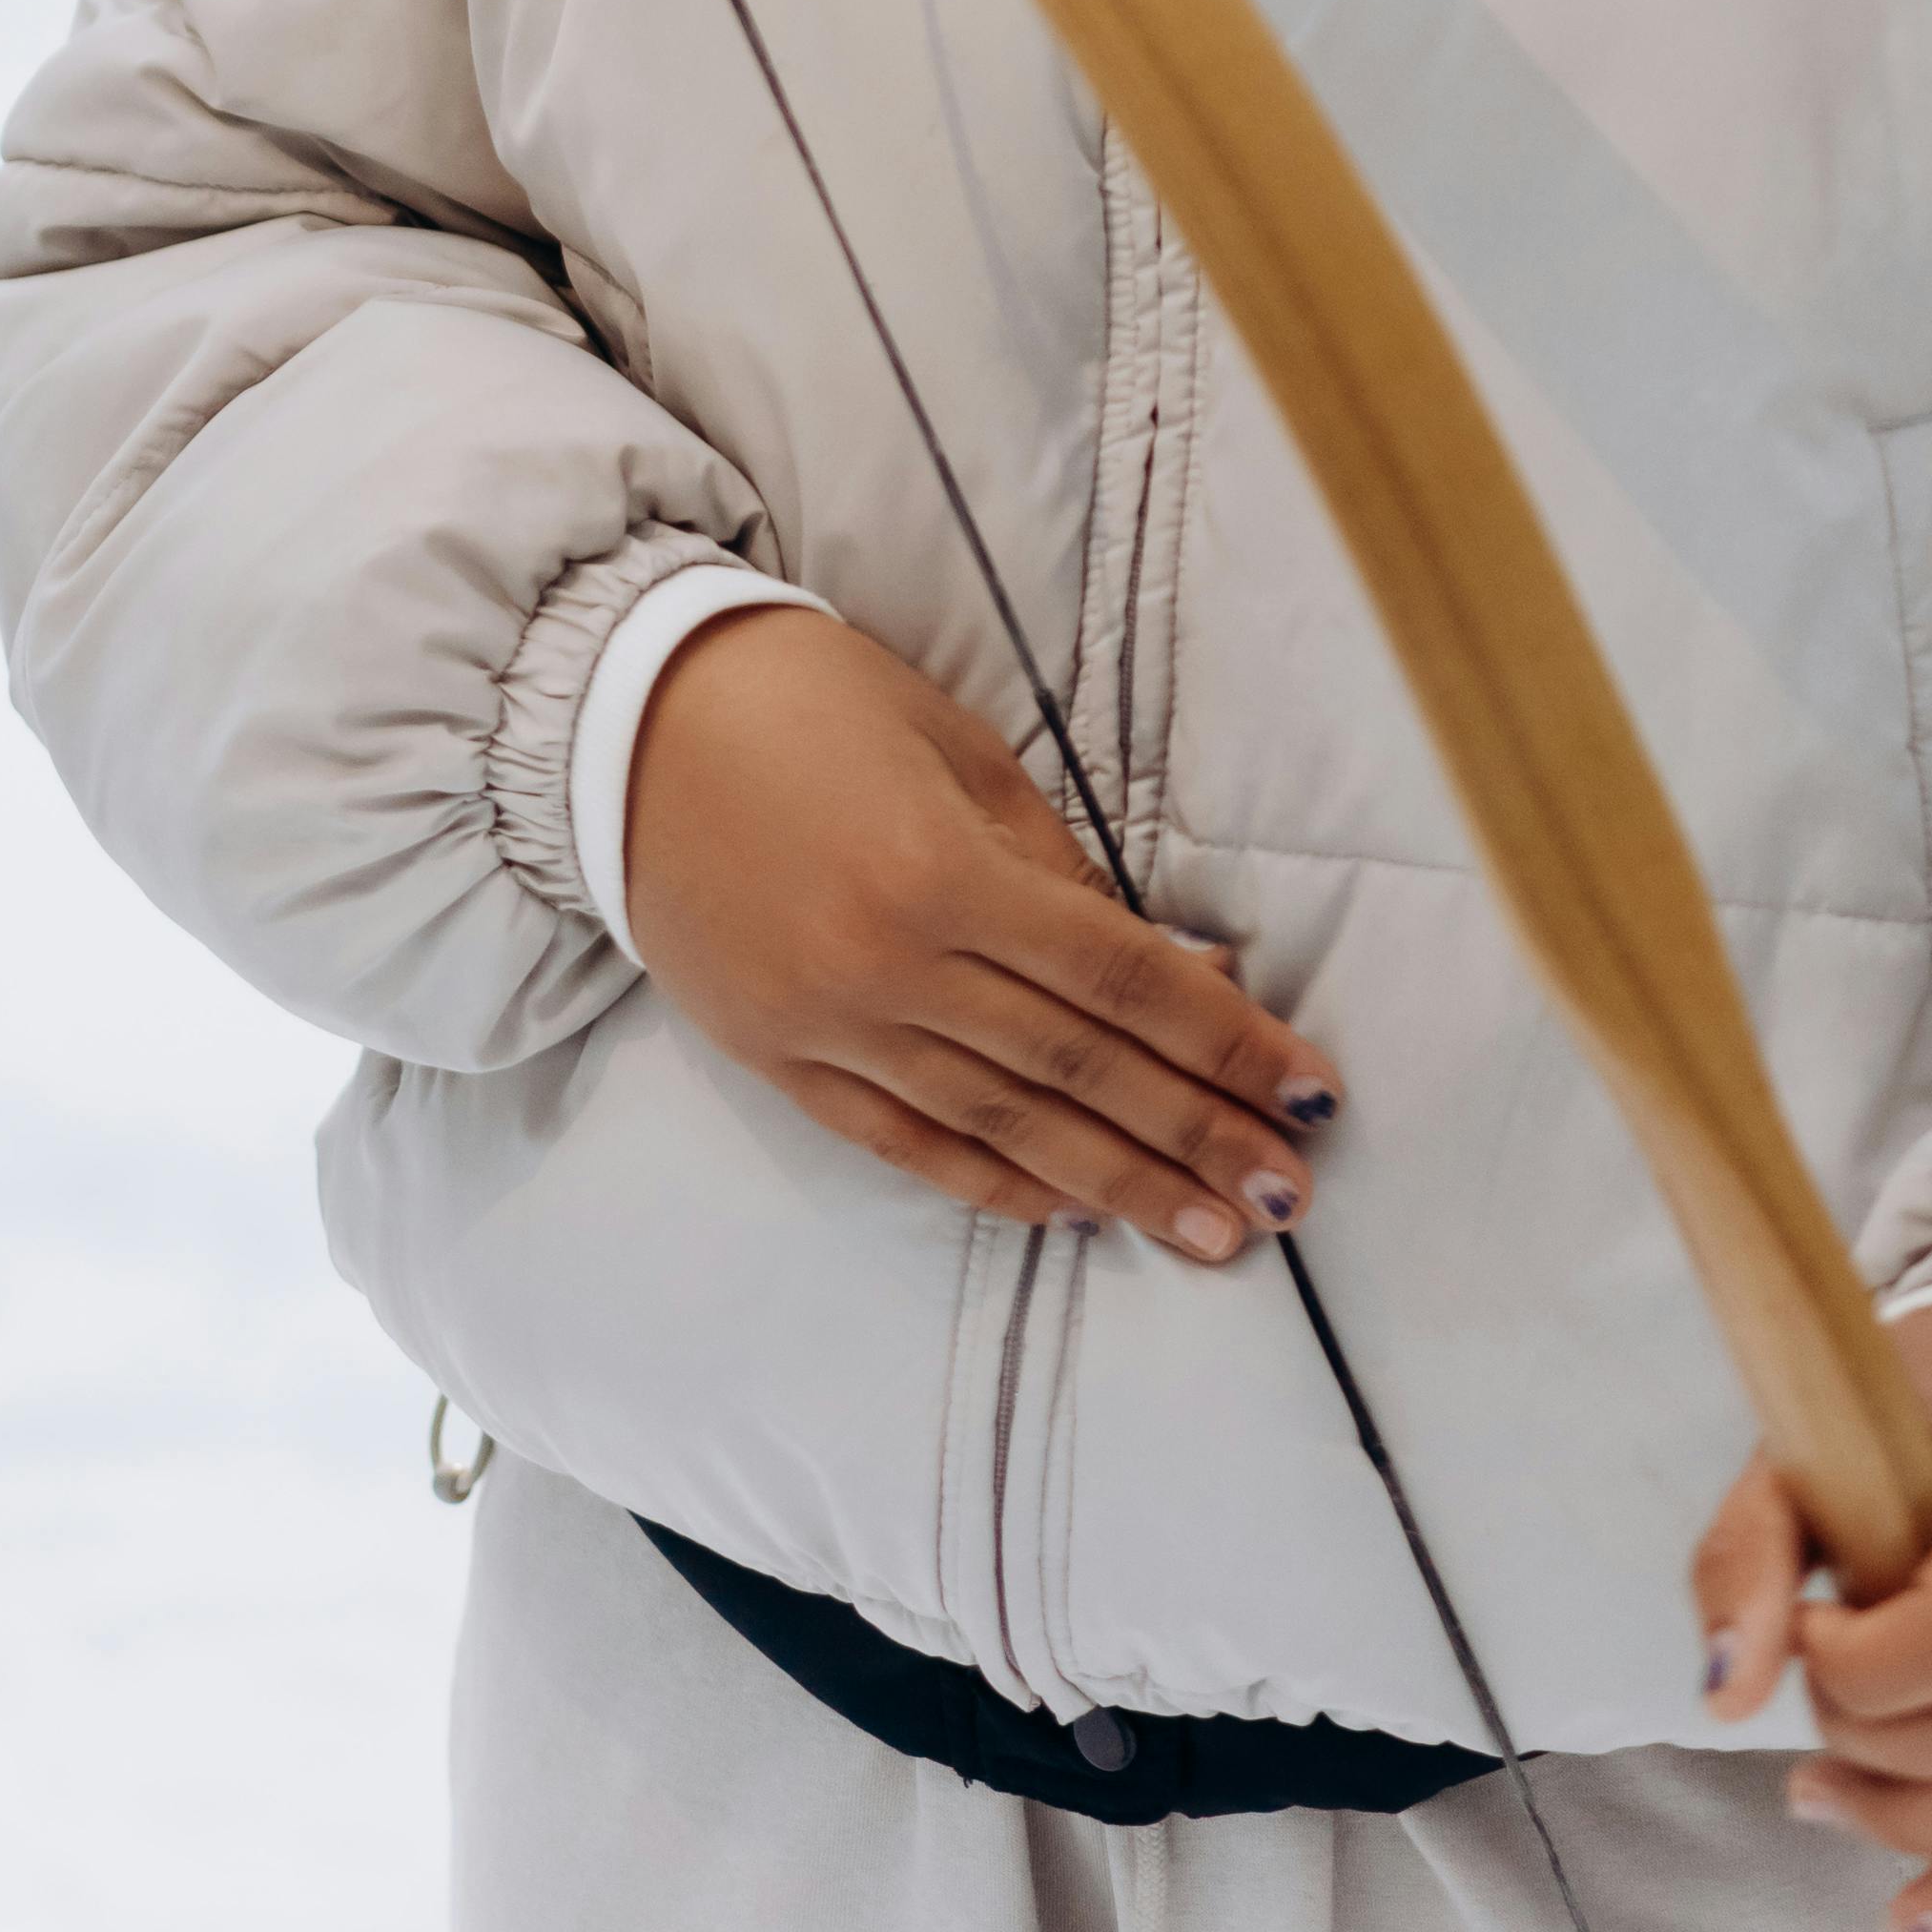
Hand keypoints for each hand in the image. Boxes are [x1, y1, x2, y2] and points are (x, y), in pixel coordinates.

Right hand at [622, 602, 1339, 1263]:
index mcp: (945, 876)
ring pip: (1003, 1129)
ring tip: (1211, 1234)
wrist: (622, 719)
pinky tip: (1074, 1213)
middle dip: (1197, 1136)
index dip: (1227, 1042)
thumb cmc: (808, 697)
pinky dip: (996, 1187)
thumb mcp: (952, 744)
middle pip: (1078, 1073)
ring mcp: (831, 1031)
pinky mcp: (781, 1064)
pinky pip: (906, 1146)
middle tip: (1287, 1197)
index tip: (1309, 1094)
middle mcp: (893, 972)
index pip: (1123, 983)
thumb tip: (1165, 961)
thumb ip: (1053, 862)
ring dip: (1119, 1186)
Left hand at [1690, 1302, 1931, 1931]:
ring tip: (1825, 1799)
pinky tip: (1919, 1915)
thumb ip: (1750, 1552)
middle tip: (1809, 1732)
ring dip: (1922, 1831)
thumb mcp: (1813, 1441)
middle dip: (1882, 1761)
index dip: (1862, 1672)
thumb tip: (1723, 1696)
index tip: (1806, 1633)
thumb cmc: (1920, 1406)